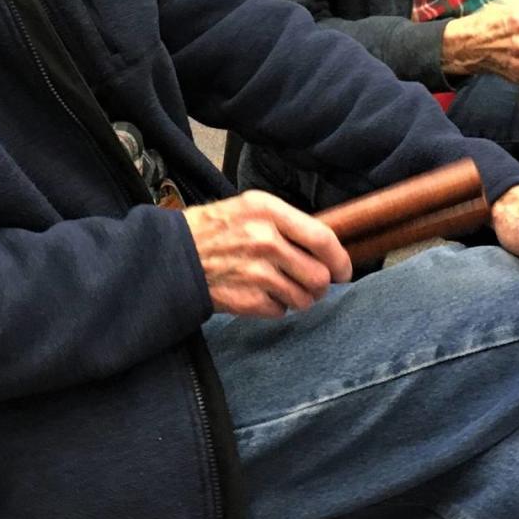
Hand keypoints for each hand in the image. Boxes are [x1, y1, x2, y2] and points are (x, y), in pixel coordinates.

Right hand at [184, 190, 351, 317]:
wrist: (175, 253)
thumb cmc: (215, 227)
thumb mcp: (251, 207)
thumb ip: (288, 222)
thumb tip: (326, 246)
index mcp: (268, 212)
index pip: (322, 238)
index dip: (340, 259)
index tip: (343, 269)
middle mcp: (265, 241)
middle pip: (319, 276)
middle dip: (320, 284)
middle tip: (312, 282)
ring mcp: (256, 273)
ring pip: (304, 299)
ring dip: (300, 298)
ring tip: (284, 288)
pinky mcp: (247, 300)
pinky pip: (281, 311)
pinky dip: (276, 307)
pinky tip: (261, 293)